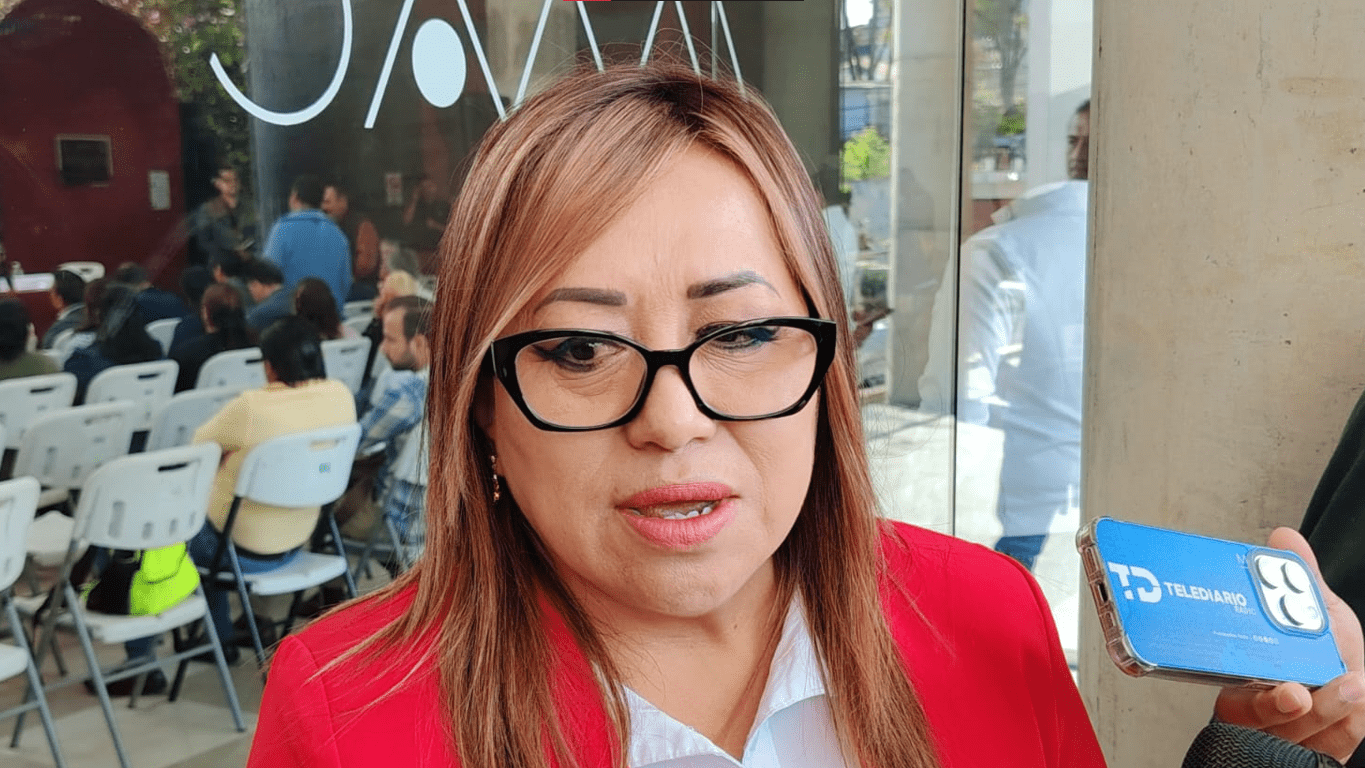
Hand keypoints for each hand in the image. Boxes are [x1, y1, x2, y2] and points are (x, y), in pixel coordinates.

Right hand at [1213, 527, 1364, 761]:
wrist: (1350, 683)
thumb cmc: (1324, 653)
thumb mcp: (1318, 611)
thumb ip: (1299, 579)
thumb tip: (1284, 538)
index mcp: (1247, 678)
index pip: (1240, 700)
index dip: (1263, 701)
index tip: (1290, 692)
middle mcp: (1262, 711)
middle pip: (1265, 723)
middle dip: (1286, 712)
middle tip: (1303, 695)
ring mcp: (1291, 733)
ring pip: (1301, 736)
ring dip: (1330, 713)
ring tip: (1353, 685)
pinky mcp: (1319, 746)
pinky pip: (1332, 745)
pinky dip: (1350, 724)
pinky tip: (1361, 699)